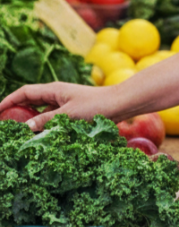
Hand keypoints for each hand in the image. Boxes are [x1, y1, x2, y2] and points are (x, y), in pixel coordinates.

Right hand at [0, 82, 115, 131]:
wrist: (120, 105)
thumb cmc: (96, 106)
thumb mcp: (69, 115)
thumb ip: (47, 120)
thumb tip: (26, 126)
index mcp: (53, 90)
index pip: (24, 92)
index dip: (8, 100)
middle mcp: (56, 94)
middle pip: (30, 101)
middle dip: (15, 110)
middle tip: (4, 124)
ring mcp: (64, 102)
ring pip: (40, 111)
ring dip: (30, 120)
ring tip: (18, 133)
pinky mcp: (71, 111)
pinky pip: (51, 118)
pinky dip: (44, 125)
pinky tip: (40, 136)